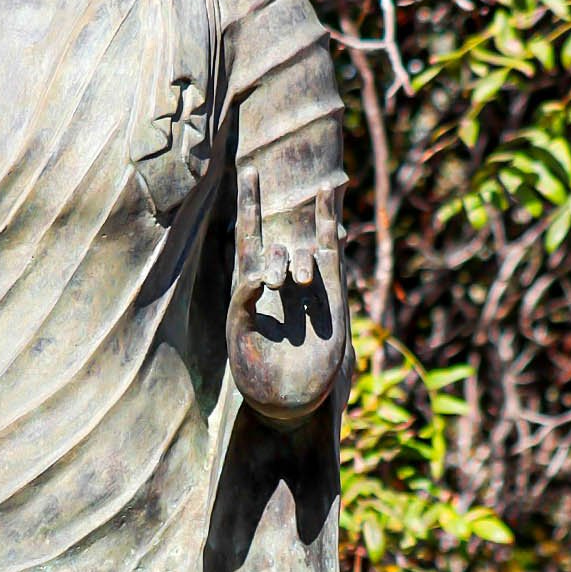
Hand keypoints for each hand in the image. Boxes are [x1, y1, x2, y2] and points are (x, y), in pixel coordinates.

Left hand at [226, 167, 348, 424]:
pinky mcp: (332, 299)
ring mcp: (307, 290)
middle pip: (275, 249)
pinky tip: (327, 193)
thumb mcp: (239, 338)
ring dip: (294, 262)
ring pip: (302, 252)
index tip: (250, 169)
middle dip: (273, 260)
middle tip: (273, 285)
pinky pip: (331, 255)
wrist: (288, 402)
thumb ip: (241, 304)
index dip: (250, 205)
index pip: (249, 237)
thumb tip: (254, 275)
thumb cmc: (256, 374)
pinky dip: (328, 224)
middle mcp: (280, 285)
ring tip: (291, 284)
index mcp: (250, 291)